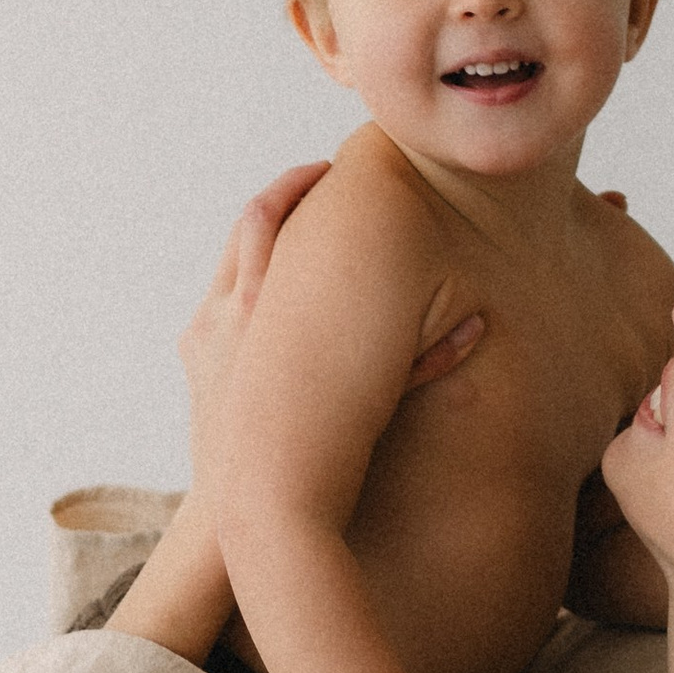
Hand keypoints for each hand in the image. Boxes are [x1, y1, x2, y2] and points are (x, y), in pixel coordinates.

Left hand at [177, 166, 482, 473]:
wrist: (248, 501)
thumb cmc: (317, 458)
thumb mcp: (375, 402)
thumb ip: (426, 361)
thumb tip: (477, 325)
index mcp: (262, 310)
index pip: (269, 215)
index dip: (300, 184)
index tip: (333, 170)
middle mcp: (227, 311)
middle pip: (248, 223)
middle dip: (286, 193)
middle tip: (321, 175)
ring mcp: (207, 329)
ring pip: (232, 256)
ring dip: (268, 230)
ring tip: (305, 217)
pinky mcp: (196, 349)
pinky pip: (223, 293)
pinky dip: (251, 274)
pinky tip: (283, 278)